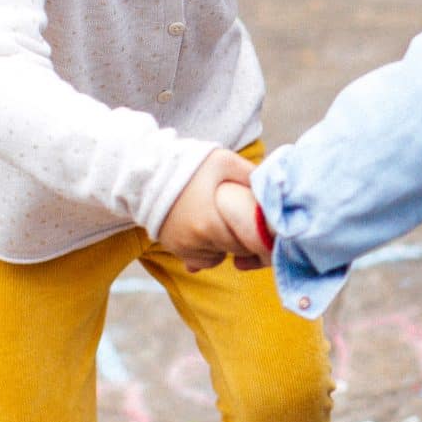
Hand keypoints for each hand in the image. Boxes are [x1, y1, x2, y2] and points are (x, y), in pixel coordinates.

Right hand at [160, 148, 259, 271]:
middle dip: (241, 240)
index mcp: (211, 223)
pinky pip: (198, 260)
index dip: (255, 236)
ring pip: (215, 257)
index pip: (245, 244)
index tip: (258, 226)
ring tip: (223, 223)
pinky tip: (208, 232)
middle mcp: (195, 240)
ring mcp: (181, 246)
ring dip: (223, 246)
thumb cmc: (189, 164)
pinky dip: (206, 251)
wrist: (148, 171)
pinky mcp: (172, 247)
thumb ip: (250, 174)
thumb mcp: (223, 161)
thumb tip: (273, 185)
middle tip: (243, 223)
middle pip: (232, 251)